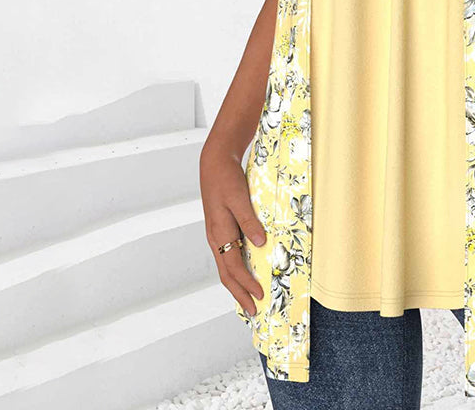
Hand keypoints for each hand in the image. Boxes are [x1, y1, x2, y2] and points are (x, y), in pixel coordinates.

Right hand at [199, 138, 265, 315]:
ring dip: (237, 284)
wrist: (215, 163)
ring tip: (248, 298)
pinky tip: (244, 270)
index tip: (260, 297)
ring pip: (226, 266)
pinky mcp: (221, 227)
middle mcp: (216, 238)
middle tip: (253, 311)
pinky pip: (228, 255)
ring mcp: (217, 234)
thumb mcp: (239, 198)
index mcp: (219, 233)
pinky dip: (236, 269)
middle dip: (240, 294)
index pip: (233, 267)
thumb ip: (249, 221)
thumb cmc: (226, 178)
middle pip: (227, 273)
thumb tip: (260, 243)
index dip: (246, 284)